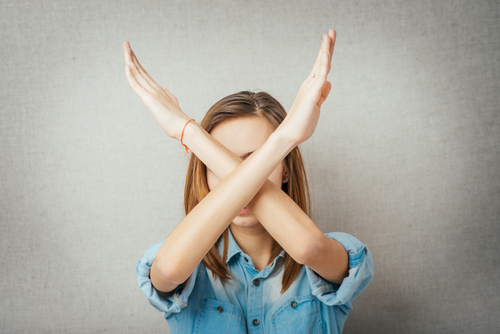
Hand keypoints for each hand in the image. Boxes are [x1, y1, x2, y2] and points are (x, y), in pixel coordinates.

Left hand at [123, 41, 190, 140]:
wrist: (183, 127)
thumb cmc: (177, 120)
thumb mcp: (172, 105)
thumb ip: (168, 96)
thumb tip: (166, 90)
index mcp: (157, 90)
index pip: (144, 73)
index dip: (136, 62)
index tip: (131, 52)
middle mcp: (154, 88)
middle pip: (139, 69)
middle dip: (131, 56)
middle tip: (125, 43)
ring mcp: (152, 92)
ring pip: (137, 73)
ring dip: (130, 60)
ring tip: (125, 47)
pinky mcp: (149, 99)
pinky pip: (137, 86)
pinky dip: (131, 76)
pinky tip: (127, 66)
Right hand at [276, 29, 335, 145]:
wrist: (290, 135)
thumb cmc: (302, 124)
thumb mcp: (316, 106)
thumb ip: (322, 94)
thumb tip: (329, 82)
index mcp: (311, 87)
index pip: (321, 67)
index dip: (326, 53)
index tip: (329, 40)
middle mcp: (309, 84)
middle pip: (320, 61)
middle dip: (327, 46)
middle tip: (331, 31)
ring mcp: (310, 88)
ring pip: (320, 65)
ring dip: (325, 49)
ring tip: (329, 35)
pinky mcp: (311, 95)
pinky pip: (319, 76)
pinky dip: (323, 63)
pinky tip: (326, 53)